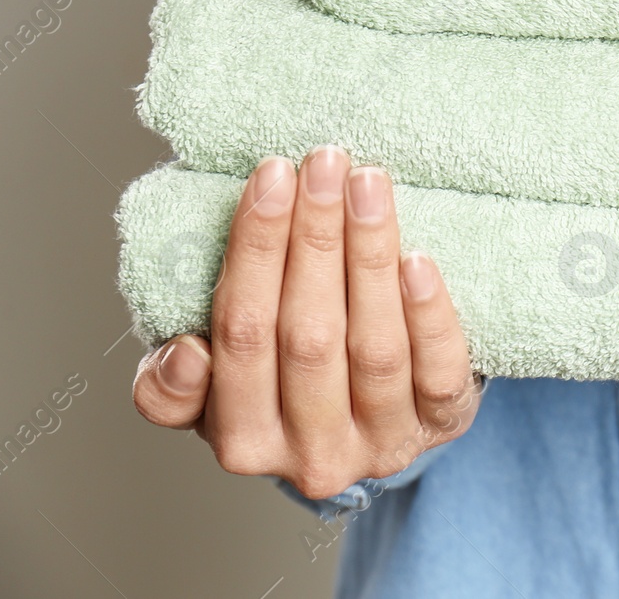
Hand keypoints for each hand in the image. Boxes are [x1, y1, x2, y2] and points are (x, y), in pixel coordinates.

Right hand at [132, 146, 480, 498]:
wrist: (377, 427)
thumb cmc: (286, 389)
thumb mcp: (216, 394)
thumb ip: (176, 387)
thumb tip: (184, 353)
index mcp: (243, 440)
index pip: (243, 335)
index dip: (255, 252)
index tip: (271, 177)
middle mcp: (312, 455)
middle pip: (308, 336)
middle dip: (314, 237)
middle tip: (324, 163)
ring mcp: (383, 444)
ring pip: (374, 348)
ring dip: (370, 256)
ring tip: (368, 184)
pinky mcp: (443, 426)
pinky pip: (439, 371)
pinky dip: (428, 313)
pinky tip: (419, 258)